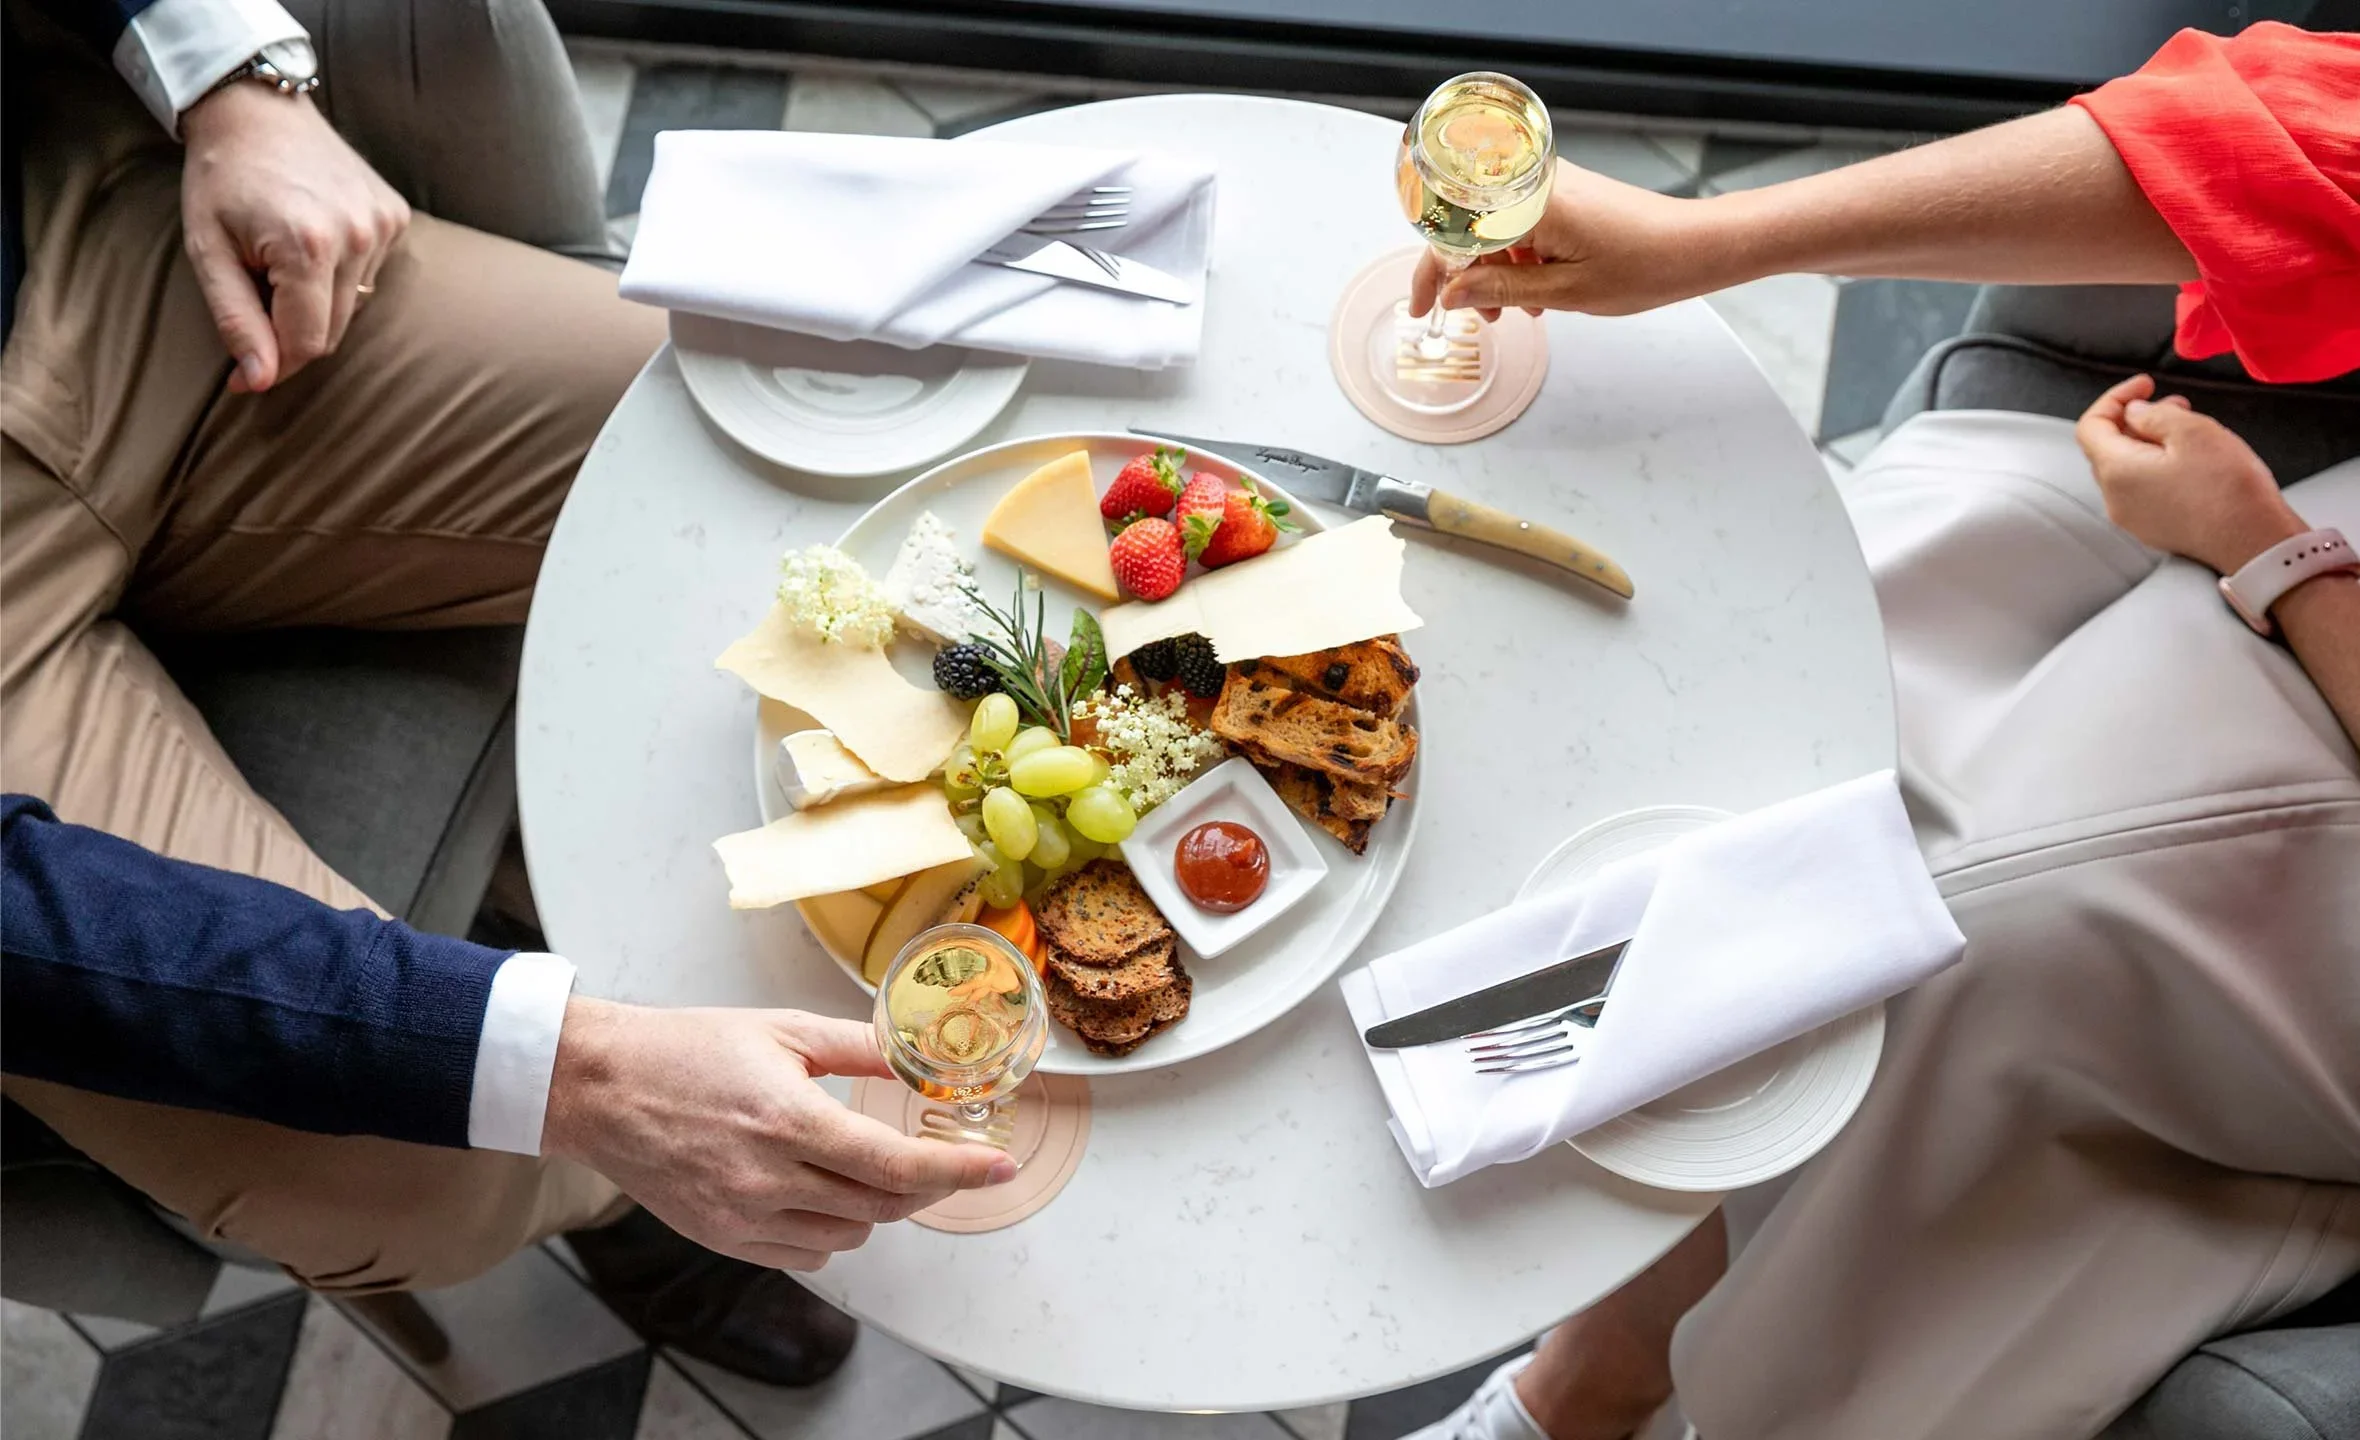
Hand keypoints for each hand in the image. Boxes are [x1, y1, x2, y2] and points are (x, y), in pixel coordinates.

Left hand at [179, 83, 410, 392]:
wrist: (255, 110)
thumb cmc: (220, 180)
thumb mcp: (207, 252)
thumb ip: (236, 320)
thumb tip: (259, 381)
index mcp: (307, 246)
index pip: (307, 343)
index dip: (274, 363)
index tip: (245, 373)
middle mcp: (358, 236)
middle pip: (334, 330)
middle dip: (293, 329)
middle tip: (255, 295)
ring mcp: (383, 224)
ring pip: (354, 305)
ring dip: (317, 300)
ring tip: (282, 259)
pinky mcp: (396, 216)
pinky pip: (370, 274)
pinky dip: (340, 273)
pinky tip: (315, 240)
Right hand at [541, 998, 1015, 1270]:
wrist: (600, 1088)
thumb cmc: (687, 1048)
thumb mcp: (782, 1030)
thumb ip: (858, 1048)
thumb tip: (917, 1059)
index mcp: (789, 1119)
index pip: (894, 1165)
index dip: (956, 1172)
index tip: (998, 1168)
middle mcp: (768, 1178)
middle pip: (881, 1207)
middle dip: (926, 1187)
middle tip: (945, 1161)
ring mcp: (743, 1216)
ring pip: (849, 1234)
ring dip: (878, 1207)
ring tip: (873, 1168)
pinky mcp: (722, 1237)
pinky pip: (805, 1252)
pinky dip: (833, 1229)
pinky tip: (826, 1193)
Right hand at [1409, 160, 1718, 321]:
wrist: (1696, 245)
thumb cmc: (1644, 264)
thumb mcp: (1565, 291)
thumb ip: (1500, 289)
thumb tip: (1452, 292)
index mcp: (1530, 203)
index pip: (1457, 232)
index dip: (1433, 271)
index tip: (1423, 305)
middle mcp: (1536, 183)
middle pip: (1471, 226)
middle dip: (1467, 275)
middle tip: (1476, 315)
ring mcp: (1552, 184)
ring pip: (1497, 226)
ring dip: (1496, 270)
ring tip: (1517, 309)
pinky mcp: (1566, 192)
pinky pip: (1523, 222)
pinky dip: (1520, 256)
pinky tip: (1537, 289)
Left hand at [2074, 374, 2303, 574]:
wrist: (2254, 541)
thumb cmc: (2227, 487)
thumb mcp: (2192, 431)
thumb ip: (2154, 414)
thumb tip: (2133, 412)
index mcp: (2116, 471)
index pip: (2090, 426)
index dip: (2115, 398)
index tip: (2146, 384)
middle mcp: (2114, 498)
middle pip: (2107, 447)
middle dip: (2135, 418)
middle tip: (2172, 402)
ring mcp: (2132, 518)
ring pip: (2127, 468)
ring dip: (2148, 441)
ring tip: (2186, 427)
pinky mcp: (2153, 528)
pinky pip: (2142, 489)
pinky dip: (2156, 466)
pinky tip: (2189, 458)